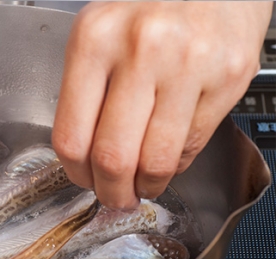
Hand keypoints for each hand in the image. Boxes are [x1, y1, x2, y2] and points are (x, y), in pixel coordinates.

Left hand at [52, 2, 271, 208]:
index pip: (71, 136)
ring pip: (155, 160)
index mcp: (94, 39)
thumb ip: (86, 91)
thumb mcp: (101, 32)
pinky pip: (192, 145)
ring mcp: (189, 63)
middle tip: (114, 197)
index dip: (76, 174)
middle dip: (111, 192)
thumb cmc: (151, 4)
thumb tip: (83, 158)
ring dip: (146, 186)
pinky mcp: (229, 76)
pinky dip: (176, 163)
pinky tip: (168, 156)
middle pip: (113, 157)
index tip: (83, 181)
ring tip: (143, 185)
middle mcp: (141, 49)